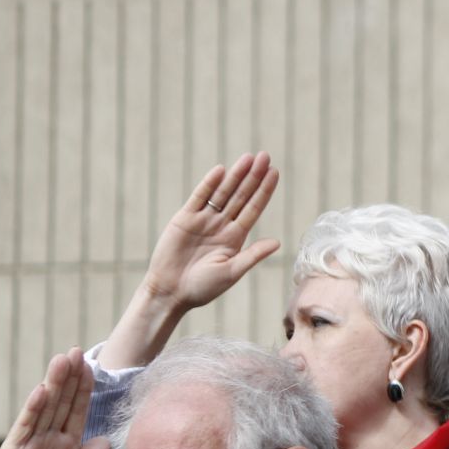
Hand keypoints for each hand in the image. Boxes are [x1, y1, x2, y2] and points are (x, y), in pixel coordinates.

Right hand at [0, 350, 111, 448]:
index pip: (78, 412)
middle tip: (77, 351)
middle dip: (70, 377)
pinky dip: (34, 408)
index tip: (92, 367)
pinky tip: (42, 390)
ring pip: (46, 408)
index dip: (85, 390)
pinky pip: (26, 426)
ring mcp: (31, 444)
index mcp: (68, 448)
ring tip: (62, 359)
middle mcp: (50, 441)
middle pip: (63, 403)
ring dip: (54, 383)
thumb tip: (103, 437)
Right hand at [142, 153, 282, 311]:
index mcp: (236, 238)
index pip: (253, 209)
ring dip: (235, 176)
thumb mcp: (231, 271)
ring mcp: (203, 220)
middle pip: (241, 196)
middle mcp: (222, 225)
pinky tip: (221, 171)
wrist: (171, 291)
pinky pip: (199, 198)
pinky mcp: (184, 219)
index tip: (275, 173)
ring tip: (248, 158)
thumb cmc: (203, 288)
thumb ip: (252, 255)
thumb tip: (277, 242)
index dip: (264, 191)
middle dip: (253, 177)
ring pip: (222, 193)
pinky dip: (209, 184)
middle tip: (265, 156)